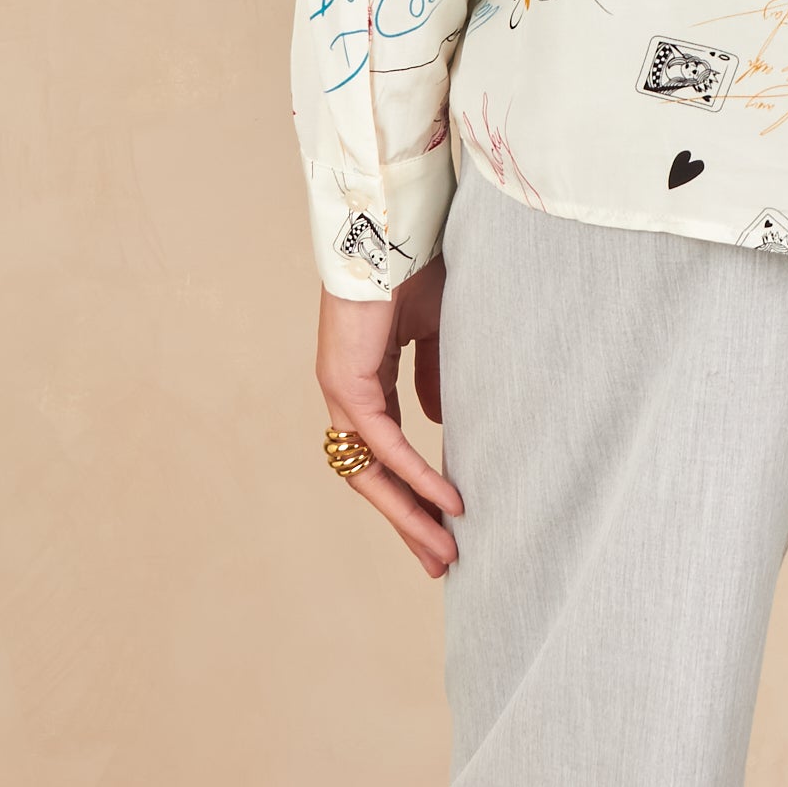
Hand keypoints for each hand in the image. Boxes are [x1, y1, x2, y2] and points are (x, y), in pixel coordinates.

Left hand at [316, 254, 464, 576]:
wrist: (391, 226)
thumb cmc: (413, 265)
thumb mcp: (434, 331)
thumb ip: (433, 377)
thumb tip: (435, 420)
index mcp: (365, 380)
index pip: (385, 454)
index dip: (412, 492)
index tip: (445, 525)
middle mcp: (346, 394)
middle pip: (373, 477)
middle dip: (408, 521)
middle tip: (441, 560)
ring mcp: (342, 392)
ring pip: (372, 473)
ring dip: (409, 513)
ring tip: (443, 548)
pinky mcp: (348, 383)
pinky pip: (384, 442)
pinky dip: (414, 473)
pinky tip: (445, 499)